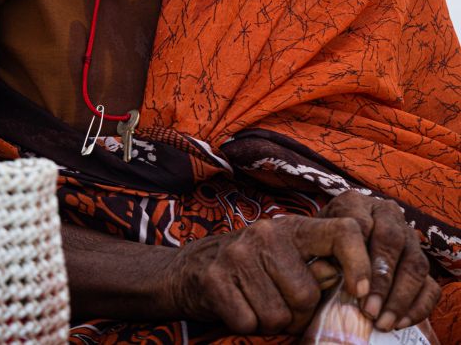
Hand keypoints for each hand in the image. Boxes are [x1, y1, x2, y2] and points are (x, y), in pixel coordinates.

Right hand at [165, 214, 371, 334]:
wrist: (190, 269)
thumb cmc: (252, 267)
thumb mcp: (286, 256)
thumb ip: (318, 266)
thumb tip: (357, 283)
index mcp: (293, 227)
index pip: (342, 231)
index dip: (360, 263)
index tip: (361, 292)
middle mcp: (267, 233)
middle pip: (306, 295)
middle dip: (296, 312)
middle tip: (278, 301)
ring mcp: (239, 255)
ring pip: (278, 316)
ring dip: (270, 322)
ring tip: (256, 302)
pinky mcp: (216, 279)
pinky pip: (249, 323)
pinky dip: (246, 325)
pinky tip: (238, 307)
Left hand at [320, 190, 440, 330]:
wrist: (330, 247)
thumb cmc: (319, 246)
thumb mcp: (314, 243)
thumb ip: (322, 253)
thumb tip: (334, 277)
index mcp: (354, 202)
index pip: (361, 225)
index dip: (359, 258)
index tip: (354, 289)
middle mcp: (385, 212)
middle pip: (392, 241)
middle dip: (382, 280)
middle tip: (370, 310)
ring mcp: (407, 234)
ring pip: (415, 262)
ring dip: (401, 297)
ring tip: (383, 322)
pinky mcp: (421, 259)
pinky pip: (430, 284)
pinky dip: (419, 306)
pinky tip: (400, 322)